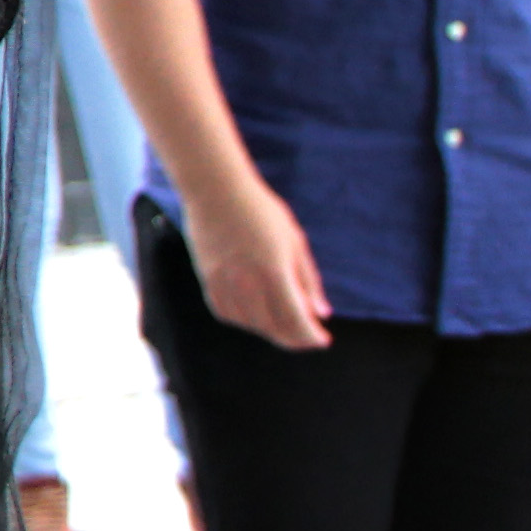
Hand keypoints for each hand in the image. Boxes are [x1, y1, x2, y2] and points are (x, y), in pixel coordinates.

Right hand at [182, 166, 332, 351]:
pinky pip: (226, 312)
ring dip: (270, 331)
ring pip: (250, 323)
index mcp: (274, 271)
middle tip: (307, 338)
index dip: (311, 335)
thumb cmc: (261, 211)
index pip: (296, 318)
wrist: (215, 190)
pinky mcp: (207, 278)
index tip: (323, 340)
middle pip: (274, 327)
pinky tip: (256, 316)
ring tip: (284, 327)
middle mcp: (248, 281)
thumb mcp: (294, 242)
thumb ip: (308, 280)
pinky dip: (244, 321)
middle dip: (295, 338)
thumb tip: (322, 313)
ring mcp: (224, 281)